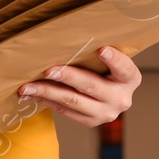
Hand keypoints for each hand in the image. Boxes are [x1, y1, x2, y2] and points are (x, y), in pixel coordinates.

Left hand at [18, 47, 139, 126]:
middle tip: (48, 69)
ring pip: (72, 101)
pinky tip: (31, 93)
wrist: (108, 96)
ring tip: (27, 86)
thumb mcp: (108, 61)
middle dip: (67, 76)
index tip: (102, 49)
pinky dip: (46, 100)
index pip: (125, 68)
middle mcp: (121, 99)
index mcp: (130, 79)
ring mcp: (105, 113)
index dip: (114, 59)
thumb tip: (62, 36)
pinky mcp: (90, 122)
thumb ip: (96, 52)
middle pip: (91, 85)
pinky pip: (64, 110)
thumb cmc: (104, 68)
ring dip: (47, 91)